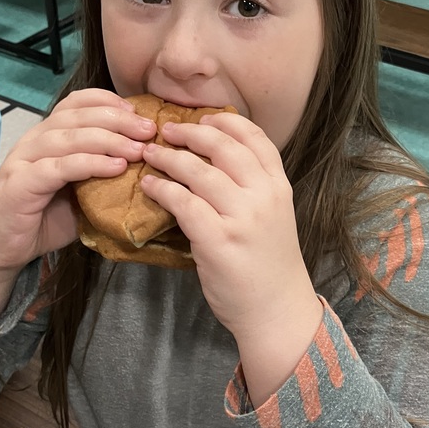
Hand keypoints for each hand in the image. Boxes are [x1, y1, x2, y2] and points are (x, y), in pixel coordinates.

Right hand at [0, 89, 154, 279]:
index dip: (107, 101)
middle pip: (78, 117)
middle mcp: (34, 141)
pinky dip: (89, 164)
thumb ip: (103, 175)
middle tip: (148, 130)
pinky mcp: (20, 184)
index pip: (76, 103)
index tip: (138, 110)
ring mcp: (24, 160)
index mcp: (48, 135)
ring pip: (69, 138)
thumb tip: (146, 165)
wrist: (0, 248)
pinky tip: (115, 167)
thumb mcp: (80, 191)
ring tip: (138, 149)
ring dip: (108, 140)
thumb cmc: (43, 218)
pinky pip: (58, 167)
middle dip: (117, 119)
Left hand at [140, 112, 320, 350]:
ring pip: (198, 171)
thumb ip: (252, 187)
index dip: (224, 122)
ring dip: (168, 158)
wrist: (276, 309)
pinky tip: (149, 186)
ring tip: (150, 155)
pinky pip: (182, 202)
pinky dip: (162, 189)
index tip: (202, 117)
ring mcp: (241, 216)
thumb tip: (212, 159)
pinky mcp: (217, 239)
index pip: (254, 137)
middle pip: (223, 146)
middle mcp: (263, 195)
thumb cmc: (268, 264)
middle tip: (165, 131)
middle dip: (190, 132)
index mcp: (279, 186)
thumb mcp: (274, 216)